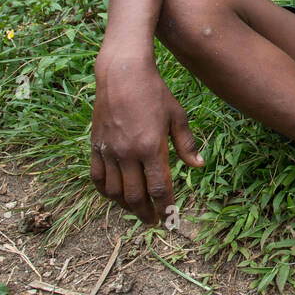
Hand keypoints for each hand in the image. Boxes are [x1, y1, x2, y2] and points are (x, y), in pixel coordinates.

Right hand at [91, 54, 205, 224]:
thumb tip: (198, 166)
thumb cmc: (154, 92)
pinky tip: (114, 196)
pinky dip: (105, 192)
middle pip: (135, 196)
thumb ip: (186, 143)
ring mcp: (109, 150)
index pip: (159, 188)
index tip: (169, 218)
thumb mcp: (177, 115)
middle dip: (145, 213)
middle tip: (153, 222)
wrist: (122, 73)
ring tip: (136, 210)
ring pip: (114, 191)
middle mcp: (128, 153)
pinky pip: (97, 178)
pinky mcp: (95, 145)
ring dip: (126, 206)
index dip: (165, 206)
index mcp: (151, 147)